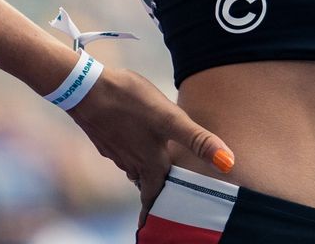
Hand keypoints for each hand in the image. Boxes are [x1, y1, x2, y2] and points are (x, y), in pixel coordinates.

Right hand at [65, 64, 233, 227]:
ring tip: (154, 172)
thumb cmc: (130, 101)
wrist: (87, 87)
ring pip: (134, 169)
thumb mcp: (170, 118)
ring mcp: (115, 151)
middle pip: (145, 183)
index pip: (154, 196)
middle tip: (161, 200)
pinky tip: (136, 143)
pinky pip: (122, 154)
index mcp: (150, 162)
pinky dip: (131, 155)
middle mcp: (131, 163)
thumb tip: (228, 163)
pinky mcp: (105, 138)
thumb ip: (198, 140)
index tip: (152, 227)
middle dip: (153, 192)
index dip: (156, 211)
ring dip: (143, 173)